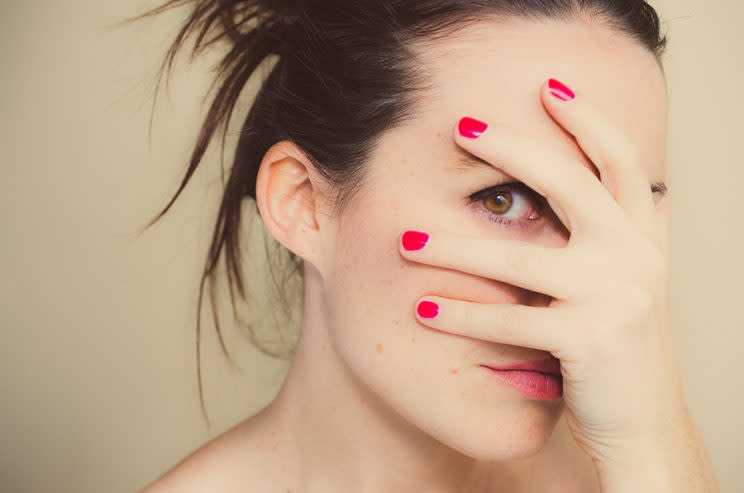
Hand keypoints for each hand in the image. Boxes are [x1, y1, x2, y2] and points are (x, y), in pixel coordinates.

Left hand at [398, 78, 685, 466]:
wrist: (642, 421)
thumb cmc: (617, 345)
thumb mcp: (624, 279)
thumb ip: (611, 233)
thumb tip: (589, 185)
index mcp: (641, 236)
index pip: (619, 161)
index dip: (588, 119)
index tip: (548, 88)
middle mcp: (634, 256)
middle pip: (571, 183)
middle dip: (513, 148)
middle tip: (460, 125)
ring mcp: (615, 296)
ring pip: (521, 257)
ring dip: (455, 245)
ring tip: (406, 238)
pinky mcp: (590, 339)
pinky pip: (511, 319)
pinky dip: (462, 314)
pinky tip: (423, 308)